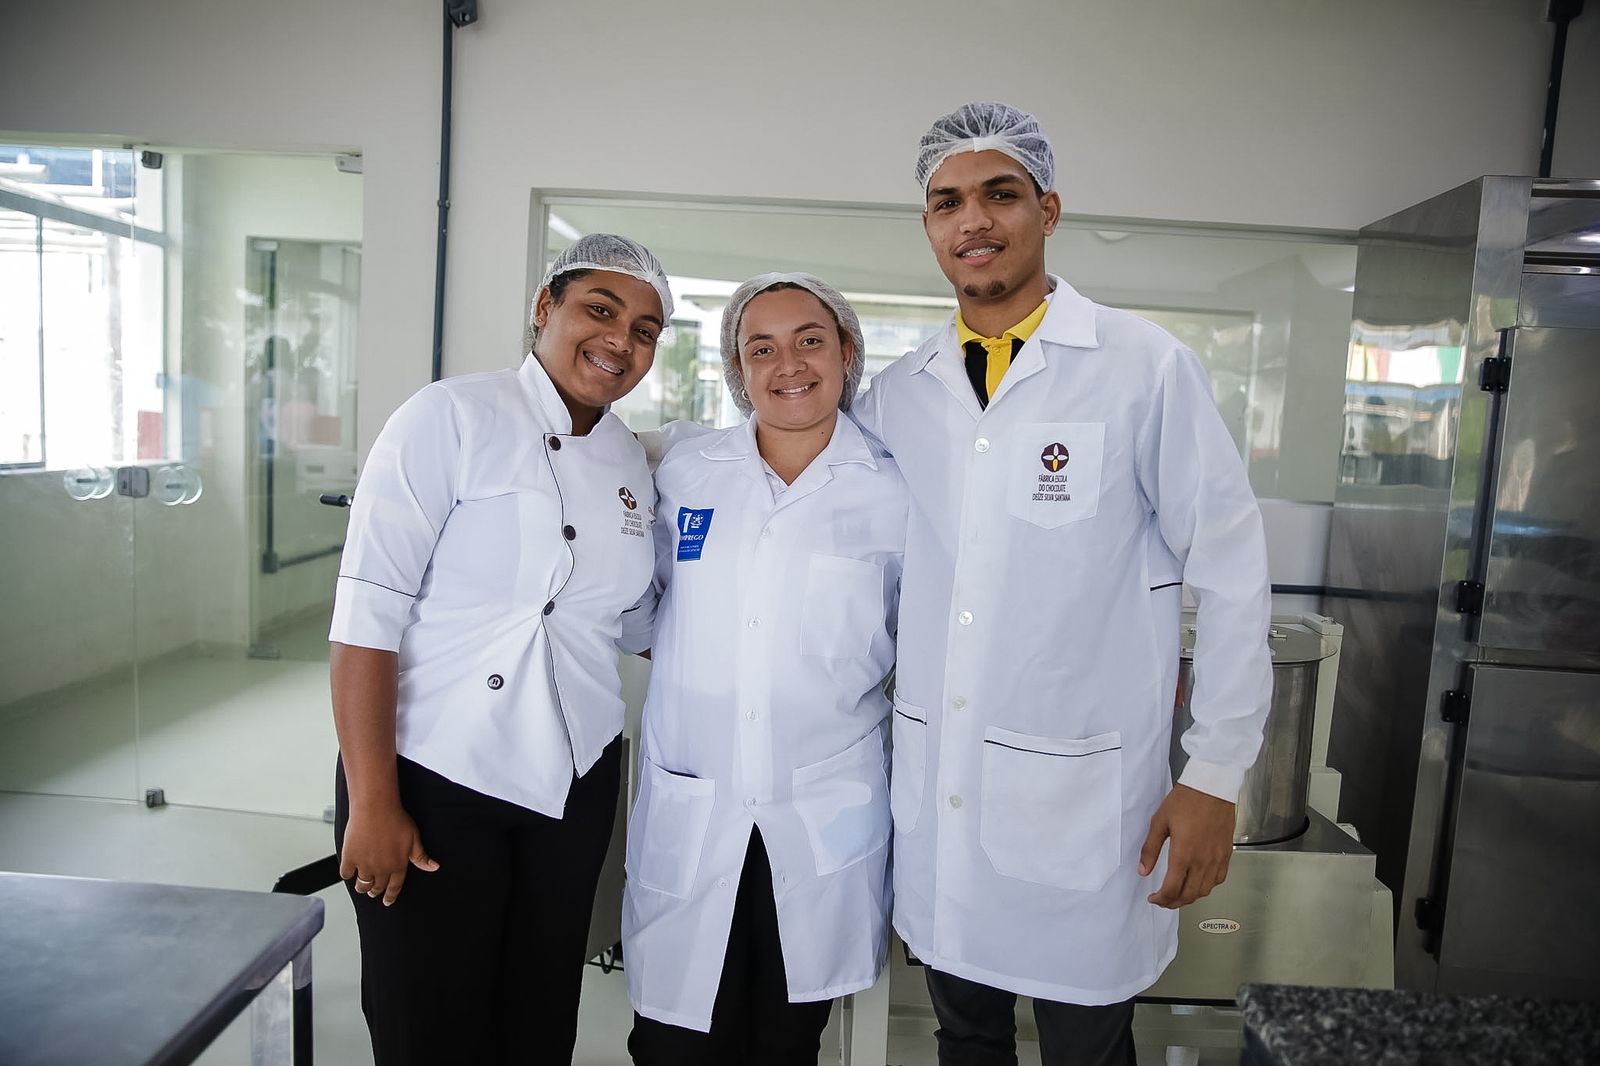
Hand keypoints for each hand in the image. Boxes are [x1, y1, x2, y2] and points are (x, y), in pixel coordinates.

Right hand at [339, 800, 438, 906]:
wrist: (375, 807)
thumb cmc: (395, 819)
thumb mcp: (414, 838)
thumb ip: (421, 856)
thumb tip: (434, 867)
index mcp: (398, 866)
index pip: (395, 887)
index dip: (391, 896)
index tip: (388, 901)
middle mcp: (381, 869)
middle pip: (377, 887)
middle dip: (376, 891)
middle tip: (374, 892)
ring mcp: (364, 865)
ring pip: (362, 885)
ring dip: (363, 887)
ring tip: (362, 886)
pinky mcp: (350, 858)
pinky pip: (346, 874)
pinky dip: (347, 874)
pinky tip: (349, 872)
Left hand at [1138, 784, 1235, 908]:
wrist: (1212, 787)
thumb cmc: (1185, 801)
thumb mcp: (1160, 822)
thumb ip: (1150, 849)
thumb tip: (1143, 870)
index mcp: (1183, 855)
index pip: (1172, 889)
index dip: (1161, 899)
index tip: (1153, 899)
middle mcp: (1202, 861)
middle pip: (1189, 895)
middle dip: (1173, 902)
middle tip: (1163, 900)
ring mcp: (1216, 859)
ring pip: (1204, 890)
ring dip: (1190, 897)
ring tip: (1178, 893)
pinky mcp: (1226, 854)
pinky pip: (1218, 879)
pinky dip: (1207, 886)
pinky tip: (1198, 882)